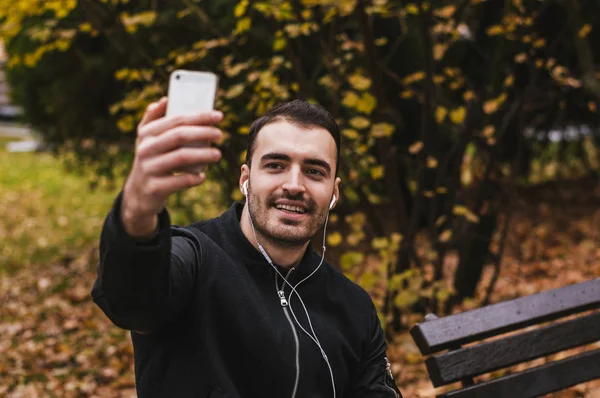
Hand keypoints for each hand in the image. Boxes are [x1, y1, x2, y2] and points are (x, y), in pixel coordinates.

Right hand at [121, 97, 223, 236]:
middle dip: (204, 132)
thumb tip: (165, 99)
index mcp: (147, 133)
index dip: (199, 116)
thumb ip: (154, 118)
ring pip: (181, 157)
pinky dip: (194, 178)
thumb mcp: (147, 139)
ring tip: (217, 154)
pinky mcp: (154, 187)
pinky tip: (202, 176)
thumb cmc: (151, 160)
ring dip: (203, 154)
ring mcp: (149, 168)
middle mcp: (146, 149)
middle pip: (180, 136)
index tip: (219, 116)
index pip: (176, 120)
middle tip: (220, 134)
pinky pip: (179, 181)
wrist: (138, 193)